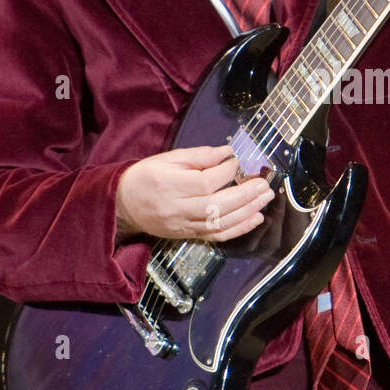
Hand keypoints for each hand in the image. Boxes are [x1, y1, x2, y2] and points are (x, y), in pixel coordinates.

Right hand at [115, 144, 274, 241]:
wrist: (123, 205)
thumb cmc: (146, 176)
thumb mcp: (168, 158)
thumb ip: (199, 156)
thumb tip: (227, 153)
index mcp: (170, 185)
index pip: (206, 182)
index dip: (227, 172)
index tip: (236, 162)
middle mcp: (178, 208)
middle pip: (217, 205)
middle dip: (246, 195)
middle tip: (265, 184)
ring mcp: (184, 225)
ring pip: (221, 223)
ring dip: (248, 211)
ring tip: (265, 198)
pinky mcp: (189, 236)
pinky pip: (217, 236)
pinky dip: (239, 229)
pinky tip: (256, 218)